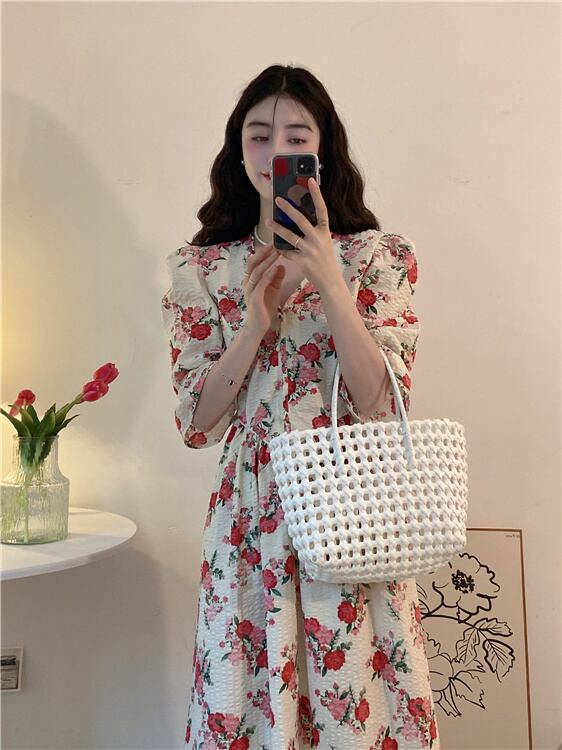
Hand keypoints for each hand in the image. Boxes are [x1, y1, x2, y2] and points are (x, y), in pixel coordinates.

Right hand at [242, 243, 285, 336]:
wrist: (259, 327)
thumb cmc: (264, 308)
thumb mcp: (273, 290)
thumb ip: (276, 278)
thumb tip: (282, 265)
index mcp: (250, 280)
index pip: (254, 262)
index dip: (262, 252)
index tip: (272, 243)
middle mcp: (247, 283)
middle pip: (252, 263)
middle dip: (263, 253)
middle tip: (273, 244)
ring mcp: (250, 290)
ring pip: (256, 272)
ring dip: (266, 261)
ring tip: (276, 253)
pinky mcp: (254, 299)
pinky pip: (260, 284)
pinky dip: (267, 275)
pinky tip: (274, 269)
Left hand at [266, 177, 341, 292]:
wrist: (331, 282)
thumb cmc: (326, 260)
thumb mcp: (324, 242)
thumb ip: (314, 231)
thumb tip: (297, 219)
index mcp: (325, 232)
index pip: (322, 209)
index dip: (317, 194)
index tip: (310, 180)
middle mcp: (318, 239)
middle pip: (301, 220)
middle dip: (288, 208)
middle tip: (277, 200)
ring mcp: (310, 250)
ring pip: (290, 236)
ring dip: (278, 228)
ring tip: (269, 222)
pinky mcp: (302, 261)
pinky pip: (288, 252)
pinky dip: (282, 249)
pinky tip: (276, 246)